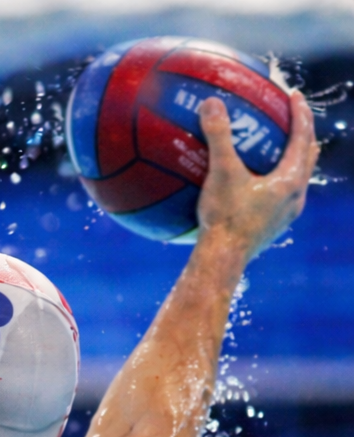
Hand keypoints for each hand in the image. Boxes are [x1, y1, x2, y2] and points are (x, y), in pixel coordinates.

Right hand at [196, 91, 318, 259]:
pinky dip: (277, 183)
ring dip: (293, 161)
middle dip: (303, 135)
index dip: (300, 113)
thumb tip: (211, 102)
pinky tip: (260, 185)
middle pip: (308, 157)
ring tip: (283, 150)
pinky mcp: (273, 228)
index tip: (294, 96)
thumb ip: (219, 136)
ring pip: (298, 179)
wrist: (222, 259)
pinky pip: (282, 198)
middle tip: (295, 119)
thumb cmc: (225, 217)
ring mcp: (286, 215)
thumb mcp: (222, 173)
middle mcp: (296, 197)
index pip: (302, 137)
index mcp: (291, 180)